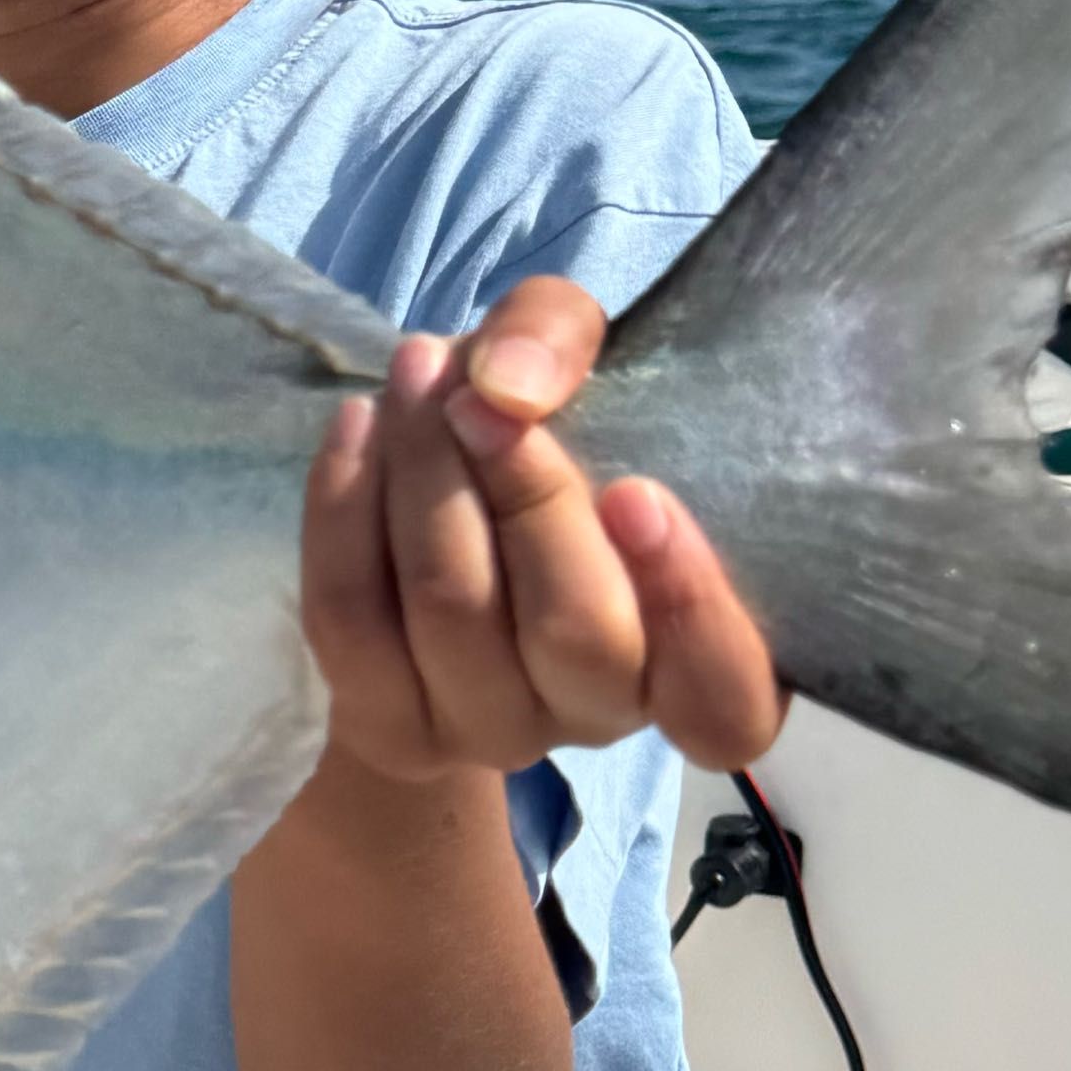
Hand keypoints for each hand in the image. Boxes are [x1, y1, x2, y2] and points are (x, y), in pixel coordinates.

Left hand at [303, 276, 783, 780]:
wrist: (437, 499)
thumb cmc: (550, 434)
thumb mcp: (579, 361)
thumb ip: (563, 339)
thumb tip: (506, 385)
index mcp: (697, 662)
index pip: (727, 700)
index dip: (691, 608)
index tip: (634, 492)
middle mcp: (603, 714)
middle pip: (577, 632)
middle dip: (525, 493)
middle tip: (476, 393)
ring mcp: (492, 731)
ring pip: (453, 613)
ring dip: (423, 476)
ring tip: (413, 376)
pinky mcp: (390, 725)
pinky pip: (350, 619)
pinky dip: (344, 508)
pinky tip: (356, 422)